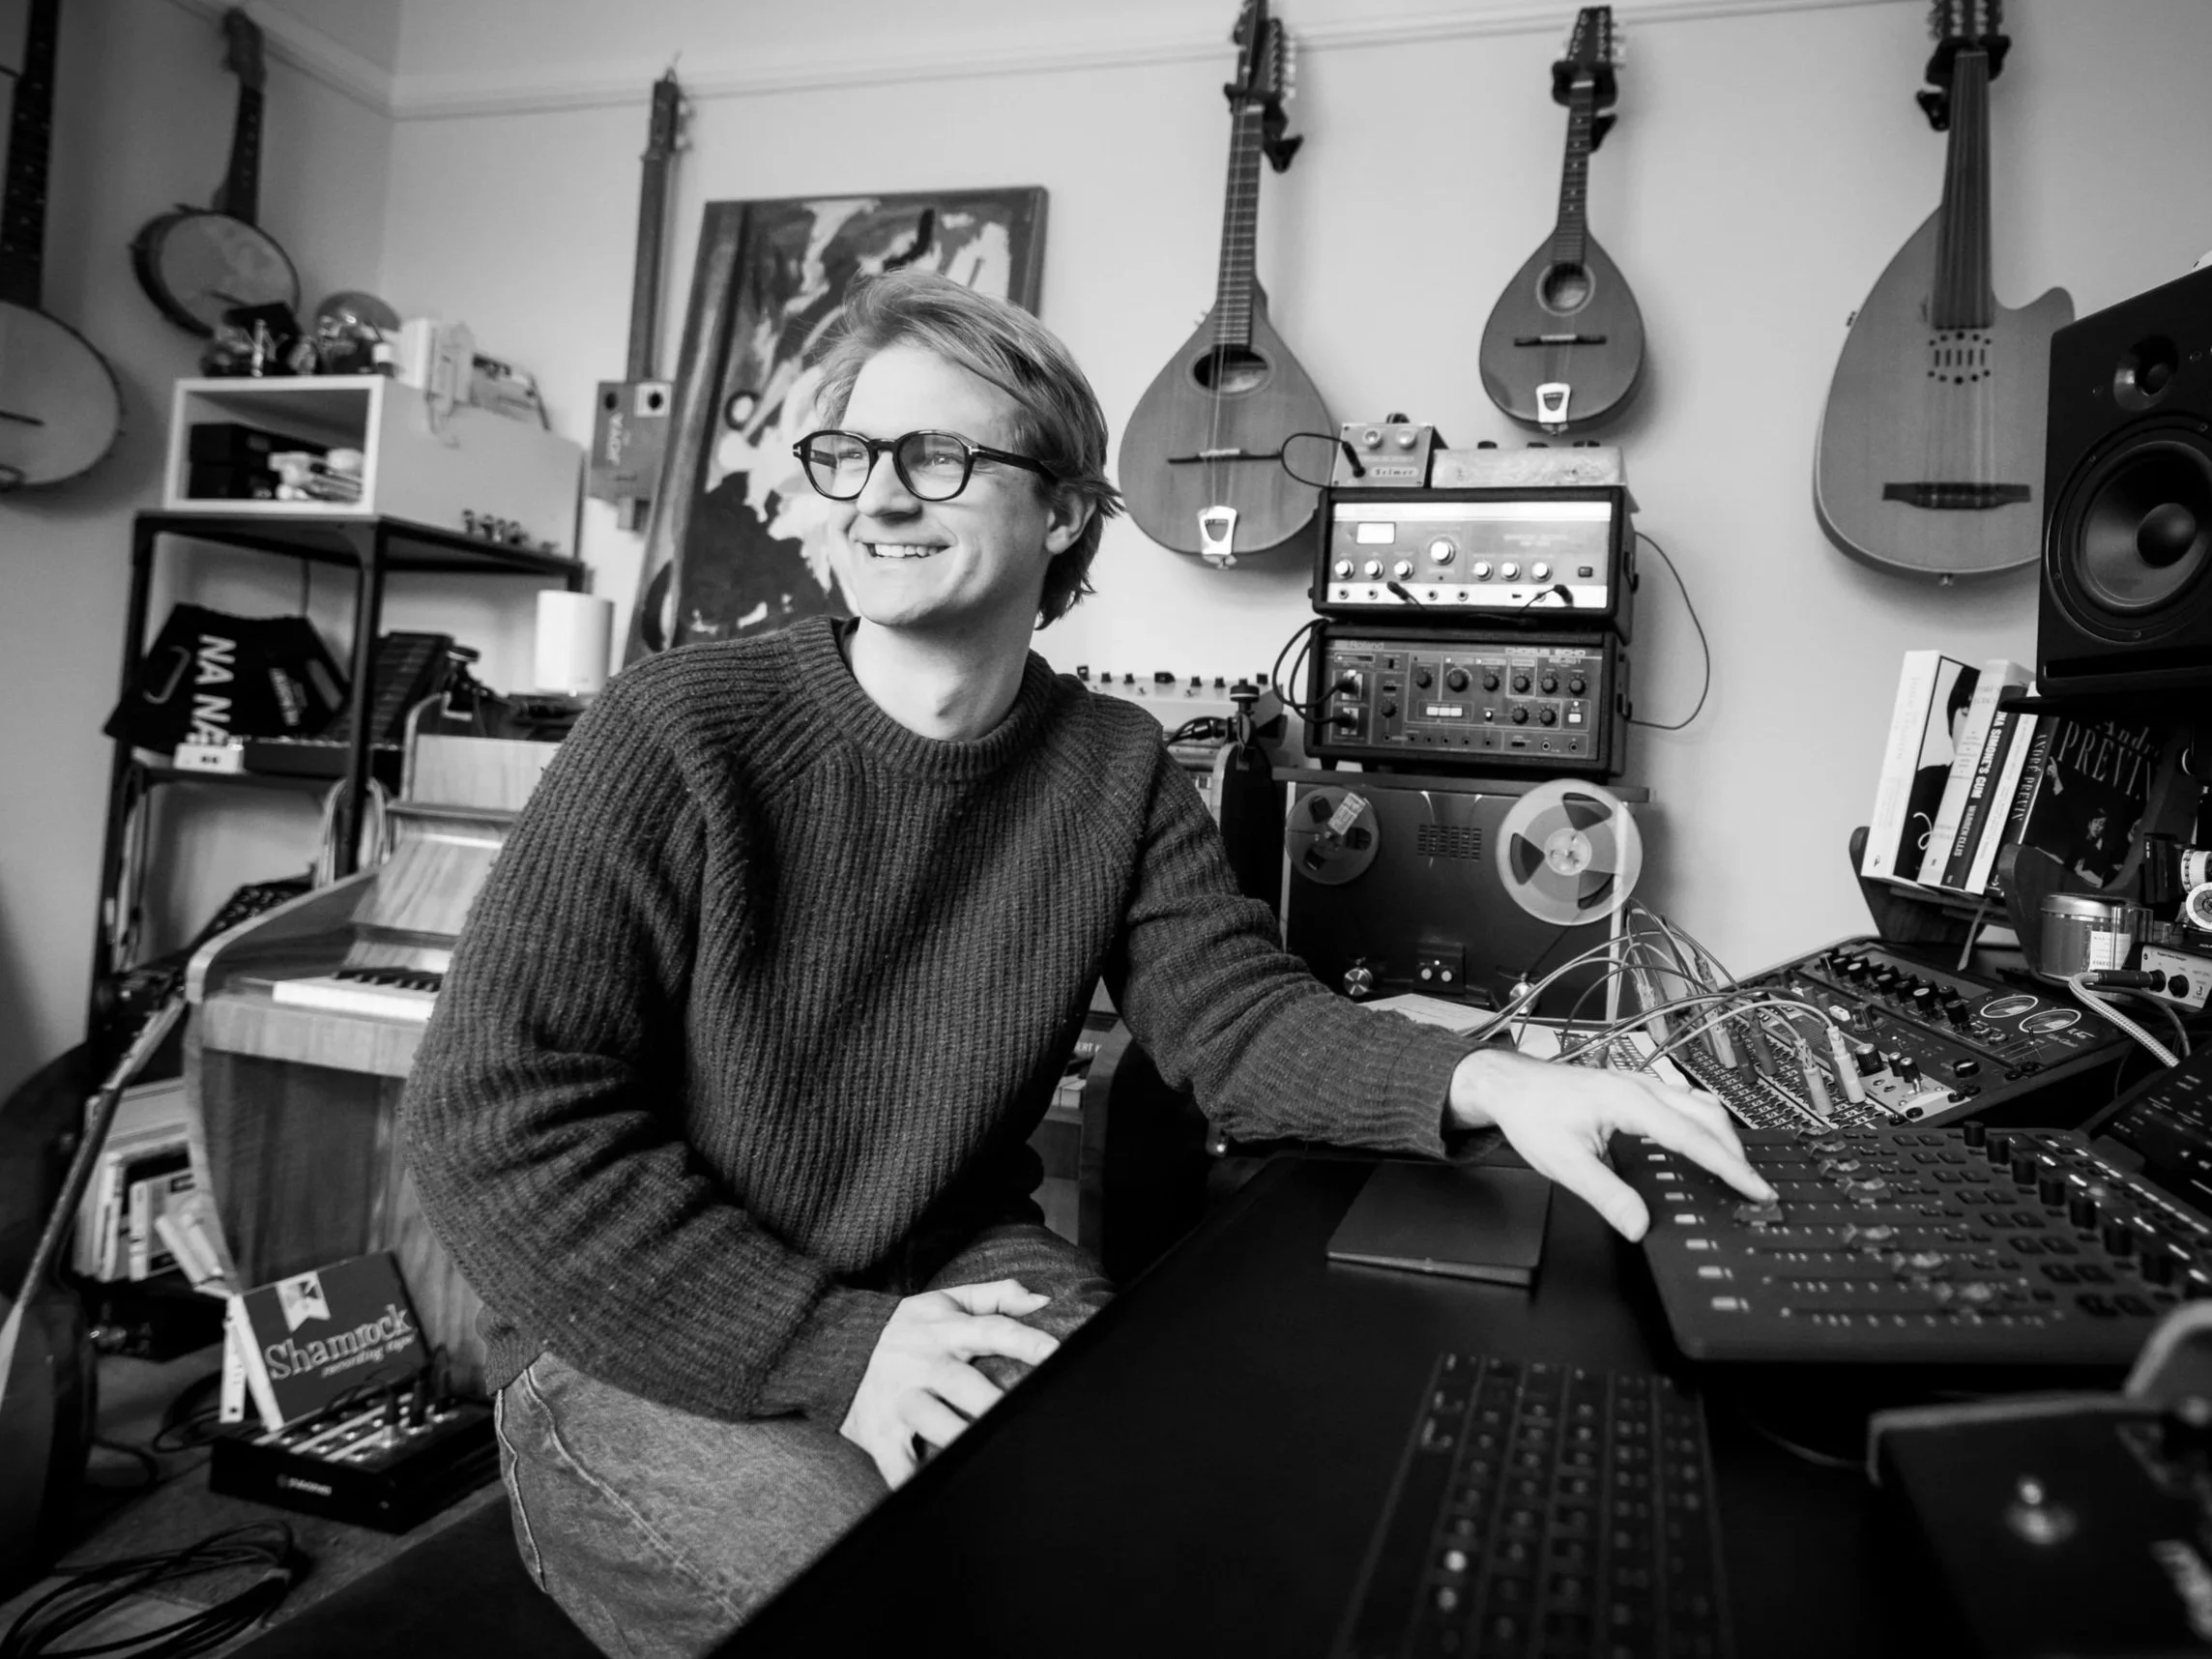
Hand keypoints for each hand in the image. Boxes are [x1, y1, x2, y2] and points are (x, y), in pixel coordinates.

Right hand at [839, 1279, 1058, 1488]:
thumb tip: (1042, 1300)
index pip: (993, 1330)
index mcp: (946, 1331)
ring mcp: (902, 1400)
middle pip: (965, 1384)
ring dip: (961, 1440)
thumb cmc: (906, 1328)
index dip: (1026, 1341)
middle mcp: (924, 1364)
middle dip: (993, 1402)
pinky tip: (941, 1493)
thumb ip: (995, 1296)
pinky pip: (899, 1464)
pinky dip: (914, 1481)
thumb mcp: (946, 1302)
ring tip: (990, 1453)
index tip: (1057, 1353)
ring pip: (935, 1424)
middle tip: (1026, 1415)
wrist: (835, 1346)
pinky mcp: (882, 1432)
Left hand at [1448, 1048, 1775, 1239]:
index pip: (1695, 1139)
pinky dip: (1703, 1123)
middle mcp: (1641, 1087)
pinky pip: (1683, 1102)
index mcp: (1630, 1103)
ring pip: (1699, 1105)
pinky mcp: (1633, 1088)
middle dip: (1736, 1152)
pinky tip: (1702, 1141)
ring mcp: (1639, 1084)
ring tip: (1737, 1168)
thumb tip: (1640, 1225)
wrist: (1508, 1085)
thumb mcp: (1565, 1163)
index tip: (1756, 1189)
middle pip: (1708, 1117)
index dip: (1730, 1167)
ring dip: (1723, 1135)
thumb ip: (1606, 1195)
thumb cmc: (1532, 1115)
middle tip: (1753, 1187)